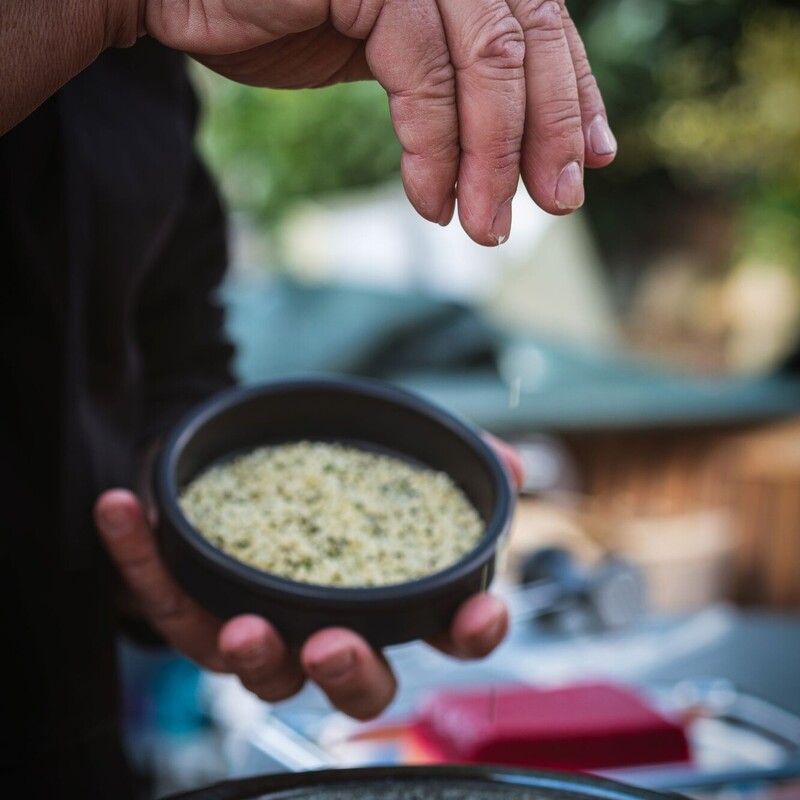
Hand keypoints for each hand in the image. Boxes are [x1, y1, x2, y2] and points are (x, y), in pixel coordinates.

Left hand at [94, 436, 522, 719]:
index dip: (470, 632)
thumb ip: (454, 458)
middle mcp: (330, 624)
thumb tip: (511, 462)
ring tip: (241, 626)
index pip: (444, 632)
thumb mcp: (396, 452)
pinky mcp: (195, 605)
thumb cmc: (332, 469)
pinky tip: (121, 510)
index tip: (478, 614)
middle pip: (354, 680)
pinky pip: (164, 600)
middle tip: (332, 644)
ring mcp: (264, 624)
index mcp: (388, 596)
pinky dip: (138, 559)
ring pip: (260, 671)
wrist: (249, 455)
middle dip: (349, 672)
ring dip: (251, 654)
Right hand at [137, 0, 615, 244]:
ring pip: (484, 64)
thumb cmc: (279, 13)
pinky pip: (423, 77)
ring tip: (485, 229)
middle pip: (527, 43)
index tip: (593, 157)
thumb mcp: (387, 43)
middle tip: (556, 207)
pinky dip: (434, 150)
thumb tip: (508, 131)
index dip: (576, 94)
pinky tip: (429, 203)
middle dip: (546, 135)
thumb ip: (449, 66)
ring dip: (490, 160)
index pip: (540, 26)